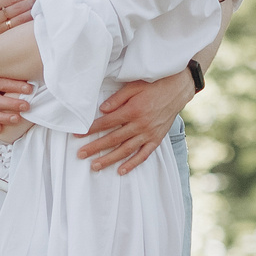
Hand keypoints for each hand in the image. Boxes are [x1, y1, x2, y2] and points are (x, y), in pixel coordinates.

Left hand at [76, 71, 190, 174]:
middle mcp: (140, 124)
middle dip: (95, 148)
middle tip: (80, 154)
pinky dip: (132, 164)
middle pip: (113, 139)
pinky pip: (143, 155)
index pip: (106, 123)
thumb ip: (117, 99)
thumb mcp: (134, 86)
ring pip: (126, 150)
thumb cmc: (154, 84)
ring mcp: (149, 133)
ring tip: (95, 166)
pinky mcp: (156, 139)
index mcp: (133, 110)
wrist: (178, 88)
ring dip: (109, 159)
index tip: (77, 135)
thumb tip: (102, 110)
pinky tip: (121, 170)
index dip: (91, 129)